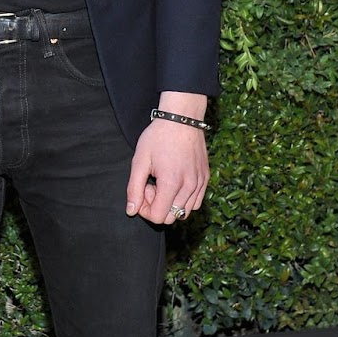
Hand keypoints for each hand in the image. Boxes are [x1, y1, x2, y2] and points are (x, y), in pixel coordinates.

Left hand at [126, 100, 208, 225]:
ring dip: (170, 203)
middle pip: (171, 218)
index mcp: (171, 183)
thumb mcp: (140, 160)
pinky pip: (196, 203)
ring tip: (164, 182)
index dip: (145, 209)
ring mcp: (200, 183)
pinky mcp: (205, 178)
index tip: (143, 189)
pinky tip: (176, 183)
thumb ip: (134, 188)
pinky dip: (184, 200)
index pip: (158, 217)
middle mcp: (189, 187)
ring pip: (184, 212)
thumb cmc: (158, 137)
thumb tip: (132, 211)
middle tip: (152, 185)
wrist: (181, 119)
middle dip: (157, 206)